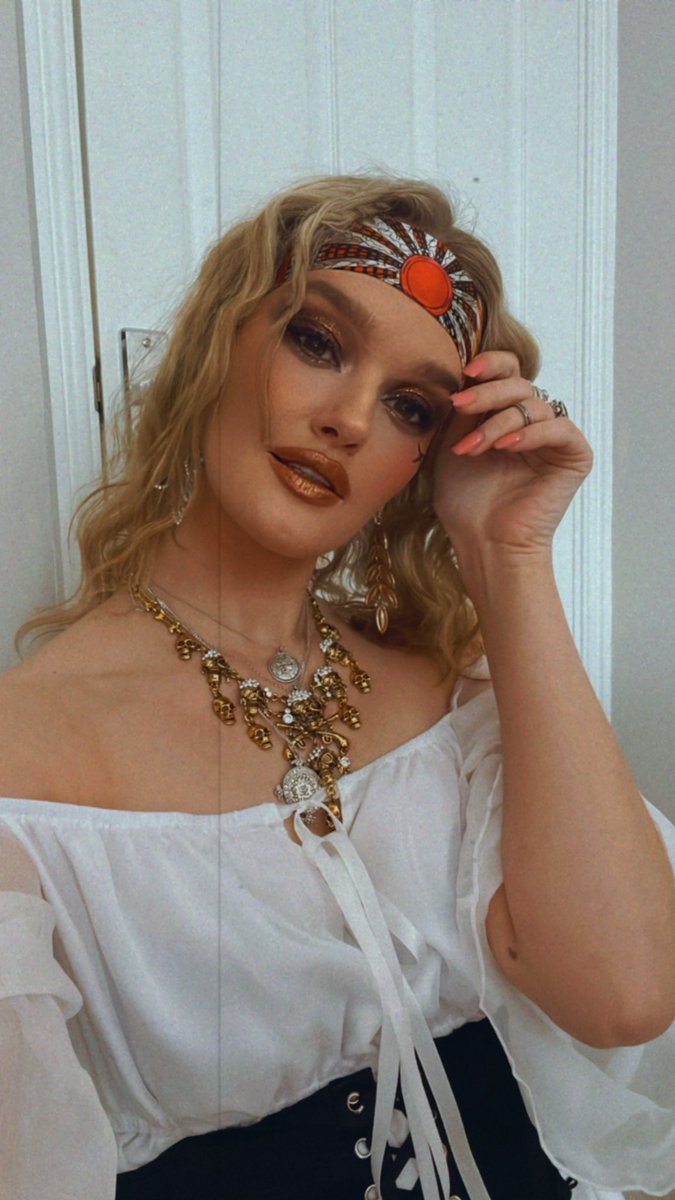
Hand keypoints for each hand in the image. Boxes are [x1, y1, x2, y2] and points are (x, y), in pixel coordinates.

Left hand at [431, 351, 593, 559]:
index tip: (466, 371)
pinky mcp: (574, 456)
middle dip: (486, 393)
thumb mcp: (453, 443)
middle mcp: (533, 422)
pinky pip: (560, 428)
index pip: (508, 372)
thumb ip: (464, 408)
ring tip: (473, 448)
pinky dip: (532, 433)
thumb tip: (465, 371)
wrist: (484, 541)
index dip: (491, 364)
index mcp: (506, 415)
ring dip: (498, 423)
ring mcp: (554, 438)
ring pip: (533, 405)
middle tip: (460, 406)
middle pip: (519, 383)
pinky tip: (507, 448)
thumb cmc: (466, 500)